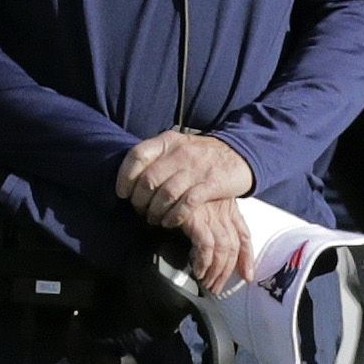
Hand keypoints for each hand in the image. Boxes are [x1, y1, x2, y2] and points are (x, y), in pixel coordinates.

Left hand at [116, 130, 254, 227]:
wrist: (241, 154)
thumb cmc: (202, 156)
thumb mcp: (178, 146)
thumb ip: (157, 157)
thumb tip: (129, 177)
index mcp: (168, 141)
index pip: (137, 155)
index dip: (124, 177)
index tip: (123, 193)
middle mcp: (180, 153)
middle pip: (148, 180)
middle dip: (140, 201)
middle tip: (141, 211)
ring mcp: (197, 168)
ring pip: (165, 194)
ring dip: (155, 212)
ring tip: (154, 219)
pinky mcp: (211, 184)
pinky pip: (186, 203)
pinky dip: (175, 216)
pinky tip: (170, 222)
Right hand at [174, 195, 253, 296]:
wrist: (167, 175)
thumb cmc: (179, 187)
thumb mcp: (199, 200)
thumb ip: (207, 216)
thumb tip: (206, 241)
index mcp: (227, 207)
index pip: (243, 235)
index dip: (247, 257)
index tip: (246, 275)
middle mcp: (222, 212)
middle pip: (233, 247)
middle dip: (227, 271)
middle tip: (216, 287)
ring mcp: (210, 215)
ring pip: (222, 250)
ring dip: (215, 271)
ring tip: (206, 284)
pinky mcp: (196, 218)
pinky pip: (206, 246)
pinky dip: (203, 262)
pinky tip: (197, 270)